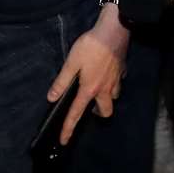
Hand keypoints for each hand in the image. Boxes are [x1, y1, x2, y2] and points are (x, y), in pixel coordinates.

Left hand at [46, 2, 128, 144]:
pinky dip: (113, 84)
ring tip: (98, 89)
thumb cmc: (91, 46)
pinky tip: (107, 75)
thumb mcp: (72, 62)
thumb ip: (62, 81)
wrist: (114, 30)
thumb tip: (51, 98)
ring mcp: (116, 81)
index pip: (76, 113)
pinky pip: (118, 84)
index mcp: (89, 89)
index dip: (68, 128)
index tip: (64, 141)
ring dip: (106, 98)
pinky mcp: (122, 71)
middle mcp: (105, 89)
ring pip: (113, 98)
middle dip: (97, 113)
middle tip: (89, 105)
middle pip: (105, 111)